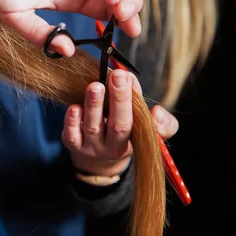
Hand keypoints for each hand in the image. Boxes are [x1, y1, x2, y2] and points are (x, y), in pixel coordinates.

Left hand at [62, 69, 178, 176]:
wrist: (99, 159)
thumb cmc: (126, 135)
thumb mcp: (148, 132)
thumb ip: (163, 123)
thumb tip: (157, 112)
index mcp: (135, 141)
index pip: (140, 123)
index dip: (136, 100)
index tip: (130, 77)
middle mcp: (113, 147)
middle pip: (119, 125)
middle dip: (119, 99)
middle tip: (117, 75)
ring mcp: (92, 146)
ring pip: (93, 127)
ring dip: (94, 105)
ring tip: (95, 86)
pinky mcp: (73, 144)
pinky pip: (72, 136)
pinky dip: (72, 122)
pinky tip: (74, 107)